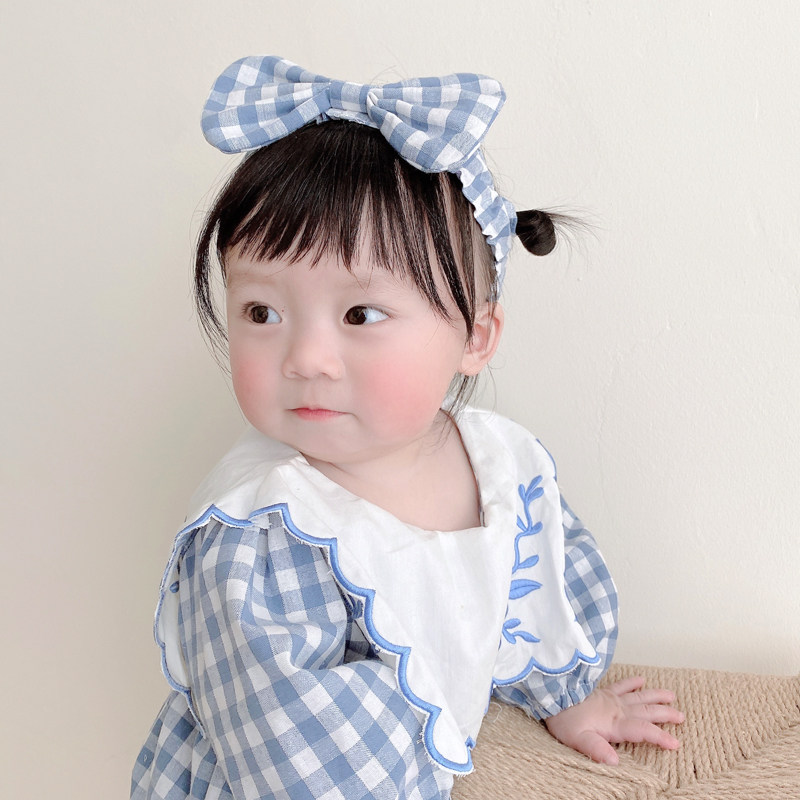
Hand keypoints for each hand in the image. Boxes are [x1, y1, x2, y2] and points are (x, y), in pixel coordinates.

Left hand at [544, 676, 683, 764]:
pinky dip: (632, 682)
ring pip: (639, 696)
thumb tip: (614, 762)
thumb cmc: (564, 720)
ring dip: (655, 696)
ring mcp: (611, 698)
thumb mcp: (579, 740)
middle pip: (646, 711)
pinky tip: (641, 679)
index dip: (660, 737)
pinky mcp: (602, 691)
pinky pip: (621, 685)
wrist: (553, 695)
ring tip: (672, 695)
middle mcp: (617, 709)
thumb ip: (597, 750)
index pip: (643, 731)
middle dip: (665, 714)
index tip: (676, 743)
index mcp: (615, 723)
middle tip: (681, 716)